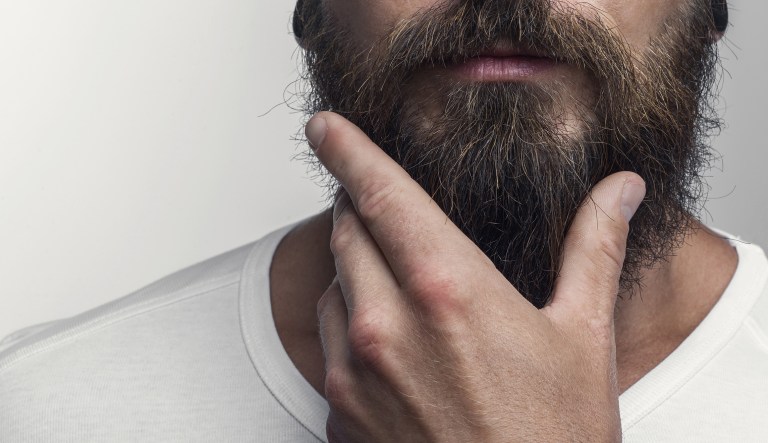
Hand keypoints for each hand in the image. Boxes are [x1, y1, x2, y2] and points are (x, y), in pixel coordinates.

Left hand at [307, 111, 644, 442]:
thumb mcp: (583, 336)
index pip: (382, 194)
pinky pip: (329, 344)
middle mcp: (387, 326)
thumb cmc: (553, 437)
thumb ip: (592, 248)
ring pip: (335, 287)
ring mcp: (354, 373)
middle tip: (388, 211)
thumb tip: (619, 191)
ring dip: (357, 270)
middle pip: (348, 233)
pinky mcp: (338, 413)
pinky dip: (351, 326)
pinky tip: (393, 344)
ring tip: (402, 285)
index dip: (349, 150)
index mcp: (448, 291)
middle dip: (362, 211)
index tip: (326, 127)